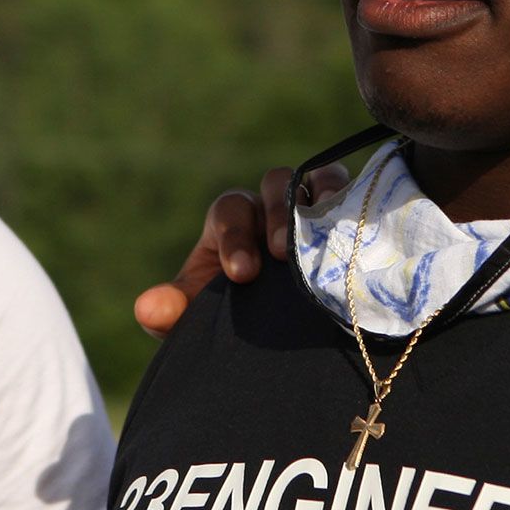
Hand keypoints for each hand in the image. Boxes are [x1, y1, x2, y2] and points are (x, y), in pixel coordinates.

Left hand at [134, 164, 347, 337]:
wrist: (287, 328)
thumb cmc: (237, 312)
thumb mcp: (204, 316)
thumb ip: (174, 312)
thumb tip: (147, 308)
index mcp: (233, 221)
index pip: (230, 210)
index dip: (235, 236)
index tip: (241, 273)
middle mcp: (273, 204)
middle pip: (276, 184)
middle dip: (278, 216)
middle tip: (281, 254)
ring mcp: (314, 204)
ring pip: (318, 182)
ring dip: (321, 205)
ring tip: (324, 244)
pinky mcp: (350, 213)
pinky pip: (356, 194)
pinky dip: (356, 206)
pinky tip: (362, 238)